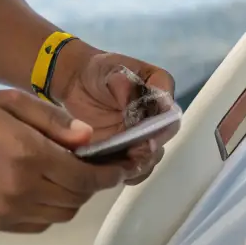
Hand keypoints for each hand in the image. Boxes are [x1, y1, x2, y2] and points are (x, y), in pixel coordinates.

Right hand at [0, 90, 127, 232]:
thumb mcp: (12, 102)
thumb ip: (55, 121)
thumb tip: (89, 139)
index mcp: (30, 155)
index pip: (86, 176)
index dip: (110, 174)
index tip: (122, 167)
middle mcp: (24, 189)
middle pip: (78, 197)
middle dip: (91, 183)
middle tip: (90, 167)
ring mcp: (11, 211)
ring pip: (63, 214)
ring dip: (72, 197)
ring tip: (64, 176)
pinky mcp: (0, 224)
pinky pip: (41, 223)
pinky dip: (50, 209)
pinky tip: (42, 189)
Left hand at [53, 45, 177, 185]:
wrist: (75, 82)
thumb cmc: (98, 72)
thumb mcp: (111, 70)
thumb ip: (126, 85)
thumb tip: (134, 103)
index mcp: (159, 91)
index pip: (170, 112)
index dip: (162, 128)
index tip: (148, 140)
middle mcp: (156, 116)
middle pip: (163, 139)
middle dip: (150, 149)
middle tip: (133, 155)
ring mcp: (142, 135)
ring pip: (152, 156)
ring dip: (141, 164)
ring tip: (123, 167)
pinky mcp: (127, 150)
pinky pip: (135, 167)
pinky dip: (128, 173)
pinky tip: (116, 174)